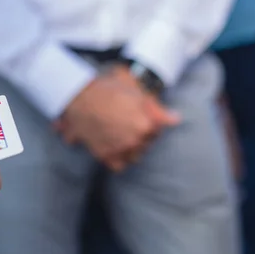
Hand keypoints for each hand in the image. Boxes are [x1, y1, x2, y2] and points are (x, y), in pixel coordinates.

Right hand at [57, 66, 179, 170]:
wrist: (78, 96)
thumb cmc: (107, 88)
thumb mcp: (135, 90)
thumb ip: (156, 108)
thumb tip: (175, 120)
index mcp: (148, 123)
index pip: (159, 129)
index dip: (150, 121)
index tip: (141, 115)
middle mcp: (137, 139)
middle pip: (147, 144)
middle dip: (141, 135)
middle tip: (127, 123)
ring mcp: (121, 148)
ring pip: (135, 156)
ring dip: (132, 149)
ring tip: (122, 136)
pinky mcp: (105, 155)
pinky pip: (119, 165)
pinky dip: (118, 159)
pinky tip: (114, 148)